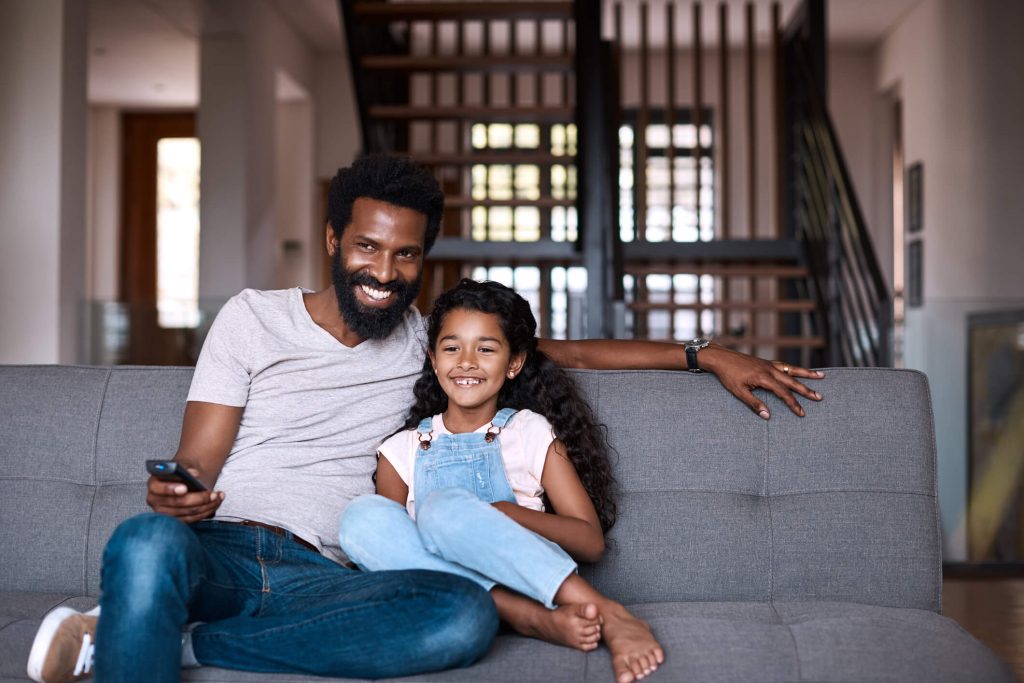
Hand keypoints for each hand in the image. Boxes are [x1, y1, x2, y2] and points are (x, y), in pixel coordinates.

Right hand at [146, 468, 223, 522]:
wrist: (185, 480)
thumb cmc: (183, 472)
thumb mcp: (183, 465)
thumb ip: (186, 468)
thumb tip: (194, 474)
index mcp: (153, 484)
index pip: (157, 488)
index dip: (170, 489)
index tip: (184, 488)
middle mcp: (155, 500)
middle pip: (177, 502)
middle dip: (199, 498)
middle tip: (213, 493)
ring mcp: (164, 512)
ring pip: (188, 512)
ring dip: (207, 505)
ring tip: (218, 496)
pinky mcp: (175, 520)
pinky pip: (192, 519)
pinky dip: (206, 511)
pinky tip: (215, 503)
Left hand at [698, 344, 823, 418]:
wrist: (721, 358)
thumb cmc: (728, 376)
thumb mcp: (739, 392)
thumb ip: (754, 404)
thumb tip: (768, 416)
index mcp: (764, 378)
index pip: (783, 393)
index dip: (793, 404)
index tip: (802, 413)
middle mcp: (770, 369)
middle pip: (792, 381)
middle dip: (807, 390)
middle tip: (820, 397)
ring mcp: (769, 364)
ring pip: (792, 370)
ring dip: (807, 373)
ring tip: (821, 376)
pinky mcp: (766, 362)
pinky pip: (785, 365)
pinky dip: (794, 368)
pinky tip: (800, 371)